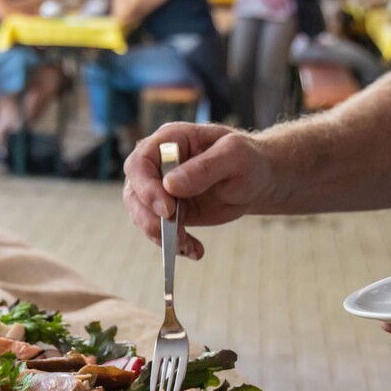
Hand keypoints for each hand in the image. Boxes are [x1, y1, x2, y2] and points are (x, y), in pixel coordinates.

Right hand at [122, 122, 275, 258]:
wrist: (256, 179)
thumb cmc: (247, 160)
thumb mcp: (235, 156)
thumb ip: (205, 167)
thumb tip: (170, 185)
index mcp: (170, 140)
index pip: (140, 162)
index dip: (147, 187)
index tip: (168, 210)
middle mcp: (158, 164)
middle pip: (134, 192)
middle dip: (149, 218)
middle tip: (177, 233)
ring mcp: (160, 189)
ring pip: (141, 215)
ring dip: (161, 236)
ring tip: (189, 246)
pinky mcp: (169, 211)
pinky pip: (159, 231)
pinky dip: (174, 245)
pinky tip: (195, 250)